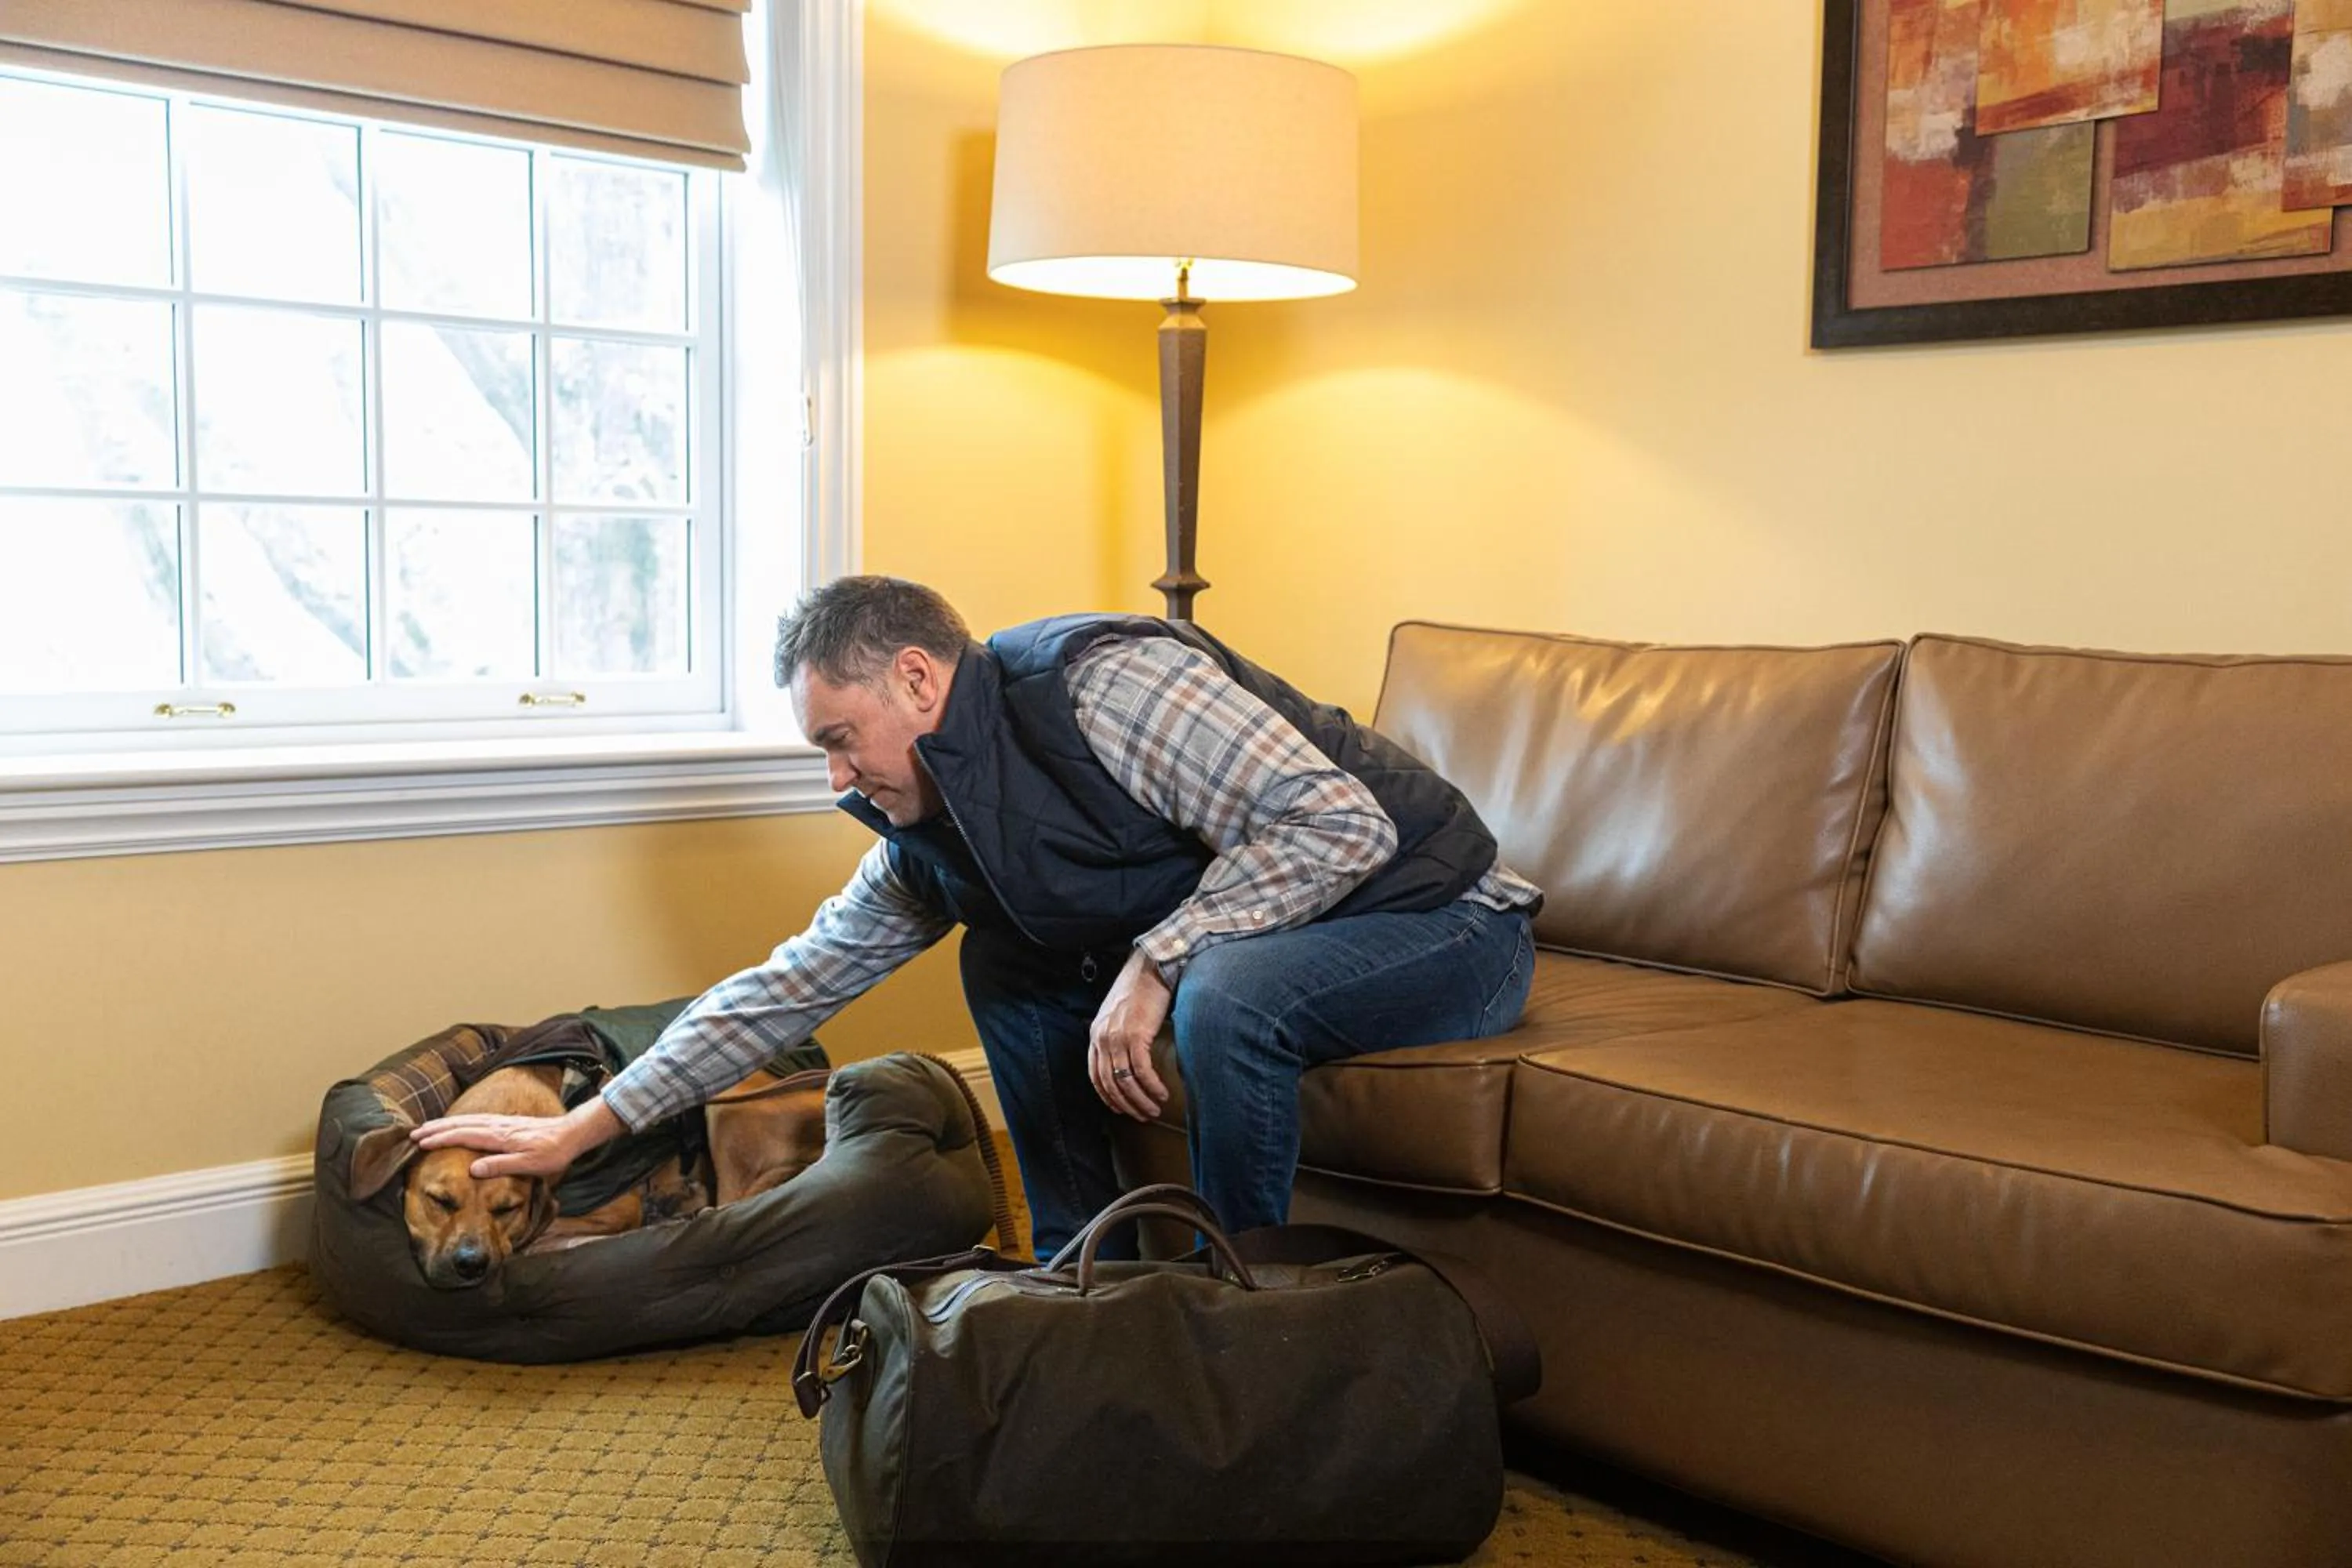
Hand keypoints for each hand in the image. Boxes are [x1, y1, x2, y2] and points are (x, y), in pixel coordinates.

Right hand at [411, 1097, 621, 1180]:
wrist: (572, 1133)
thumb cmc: (552, 1153)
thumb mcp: (529, 1165)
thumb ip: (501, 1166)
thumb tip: (472, 1169)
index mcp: (499, 1137)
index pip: (463, 1136)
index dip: (440, 1139)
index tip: (420, 1143)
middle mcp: (497, 1126)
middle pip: (460, 1125)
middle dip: (436, 1129)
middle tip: (413, 1134)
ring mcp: (502, 1122)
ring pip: (467, 1120)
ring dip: (446, 1123)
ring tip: (428, 1127)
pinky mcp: (507, 1122)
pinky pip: (477, 1119)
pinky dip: (461, 1121)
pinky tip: (458, 1123)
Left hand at [1089, 948, 1172, 1120]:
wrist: (1151, 967)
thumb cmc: (1140, 988)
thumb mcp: (1119, 1014)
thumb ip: (1117, 1034)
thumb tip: (1128, 1058)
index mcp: (1096, 1034)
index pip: (1095, 1076)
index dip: (1108, 1097)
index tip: (1121, 1109)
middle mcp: (1102, 1038)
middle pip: (1110, 1084)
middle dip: (1126, 1105)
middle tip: (1142, 1115)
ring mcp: (1117, 1038)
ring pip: (1125, 1081)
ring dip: (1141, 1101)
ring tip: (1154, 1110)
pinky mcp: (1135, 1036)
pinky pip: (1142, 1071)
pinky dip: (1152, 1087)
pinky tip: (1161, 1094)